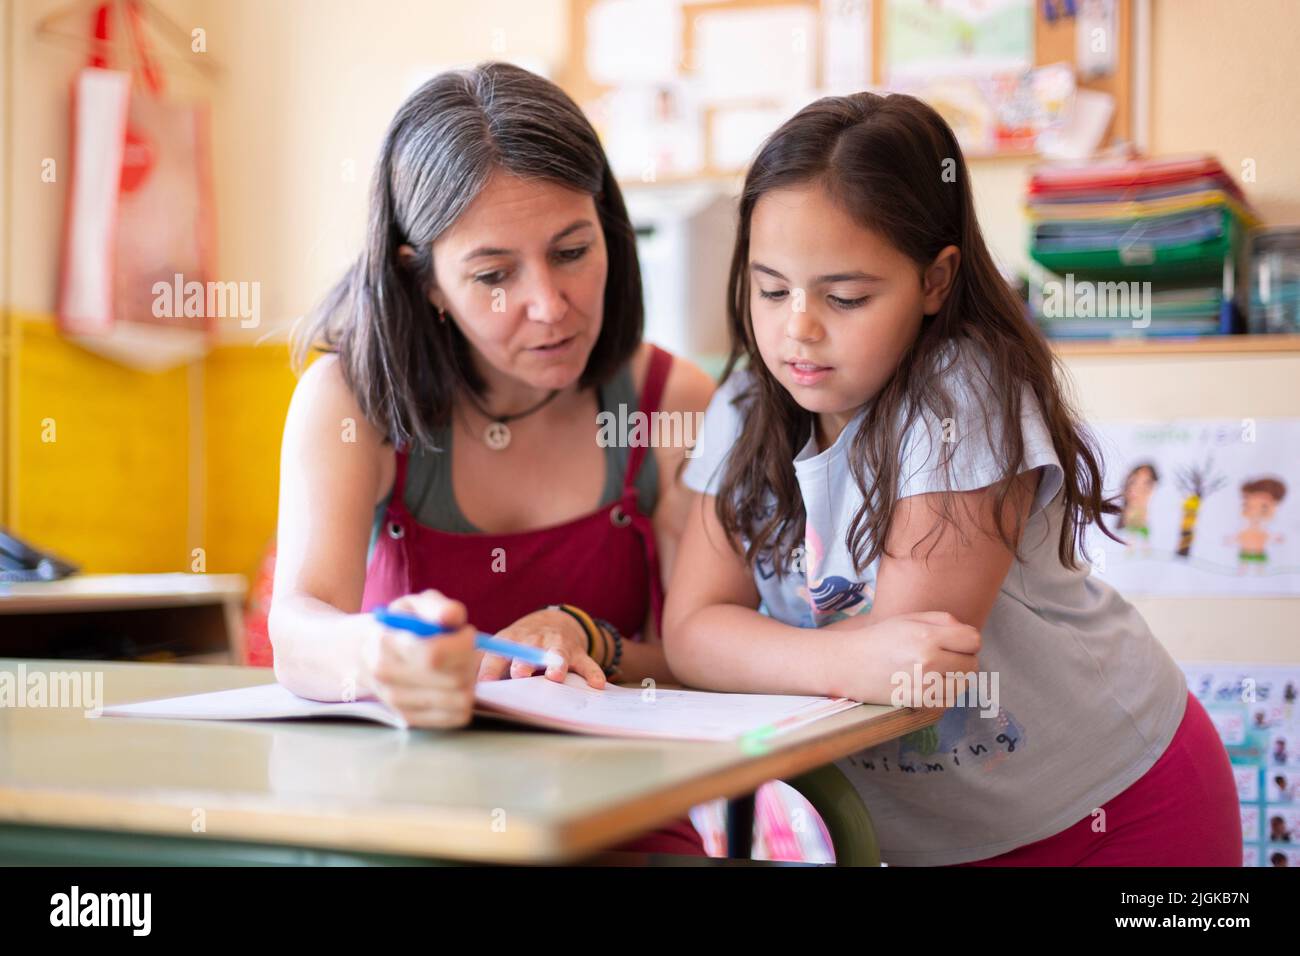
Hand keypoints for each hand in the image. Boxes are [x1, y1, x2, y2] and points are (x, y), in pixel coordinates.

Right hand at [360, 589, 477, 727]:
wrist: (366, 652)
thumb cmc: (401, 624)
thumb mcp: (416, 605)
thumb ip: (437, 606)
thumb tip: (452, 616)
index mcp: (386, 642)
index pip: (436, 654)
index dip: (463, 644)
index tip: (465, 632)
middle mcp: (386, 675)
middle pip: (453, 679)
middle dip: (470, 662)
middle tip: (467, 650)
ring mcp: (395, 700)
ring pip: (458, 700)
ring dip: (470, 682)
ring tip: (459, 665)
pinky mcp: (407, 718)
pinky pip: (454, 717)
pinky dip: (464, 701)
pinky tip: (454, 684)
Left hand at [478, 607, 606, 688]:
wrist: (554, 622)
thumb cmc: (522, 644)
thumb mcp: (503, 647)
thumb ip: (488, 666)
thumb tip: (465, 690)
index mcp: (511, 640)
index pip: (497, 653)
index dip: (489, 668)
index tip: (483, 684)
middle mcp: (534, 640)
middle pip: (528, 650)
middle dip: (523, 662)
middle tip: (519, 673)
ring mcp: (558, 645)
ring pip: (558, 654)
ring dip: (556, 664)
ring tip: (555, 676)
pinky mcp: (578, 653)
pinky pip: (587, 663)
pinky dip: (593, 673)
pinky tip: (596, 684)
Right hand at [829, 611, 980, 705]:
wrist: (849, 664)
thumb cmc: (880, 638)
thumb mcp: (909, 618)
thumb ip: (943, 620)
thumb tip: (969, 635)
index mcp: (926, 636)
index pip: (974, 640)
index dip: (967, 640)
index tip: (955, 641)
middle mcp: (928, 661)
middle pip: (972, 664)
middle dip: (964, 658)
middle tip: (946, 655)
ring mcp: (924, 685)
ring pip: (964, 684)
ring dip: (957, 677)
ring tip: (939, 670)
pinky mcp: (919, 702)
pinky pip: (950, 699)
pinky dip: (946, 692)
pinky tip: (931, 683)